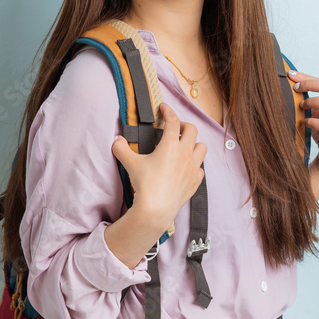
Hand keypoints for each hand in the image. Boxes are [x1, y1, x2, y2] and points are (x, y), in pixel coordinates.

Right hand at [110, 102, 206, 232]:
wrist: (156, 210)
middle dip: (184, 125)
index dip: (168, 111)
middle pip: (192, 130)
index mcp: (170, 145)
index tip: (164, 108)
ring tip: (184, 146)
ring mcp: (192, 168)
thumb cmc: (145, 186)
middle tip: (175, 127)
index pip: (172, 121)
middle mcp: (185, 154)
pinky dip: (195, 164)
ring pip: (202, 148)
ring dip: (194, 143)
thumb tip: (117, 140)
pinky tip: (186, 167)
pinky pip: (200, 168)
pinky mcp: (195, 182)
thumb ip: (121, 148)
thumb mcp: (130, 163)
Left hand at [291, 70, 318, 176]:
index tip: (291, 75)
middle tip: (296, 89)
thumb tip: (292, 82)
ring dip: (311, 102)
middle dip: (310, 84)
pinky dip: (312, 121)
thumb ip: (309, 98)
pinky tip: (304, 122)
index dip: (308, 77)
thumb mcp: (316, 112)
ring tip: (301, 106)